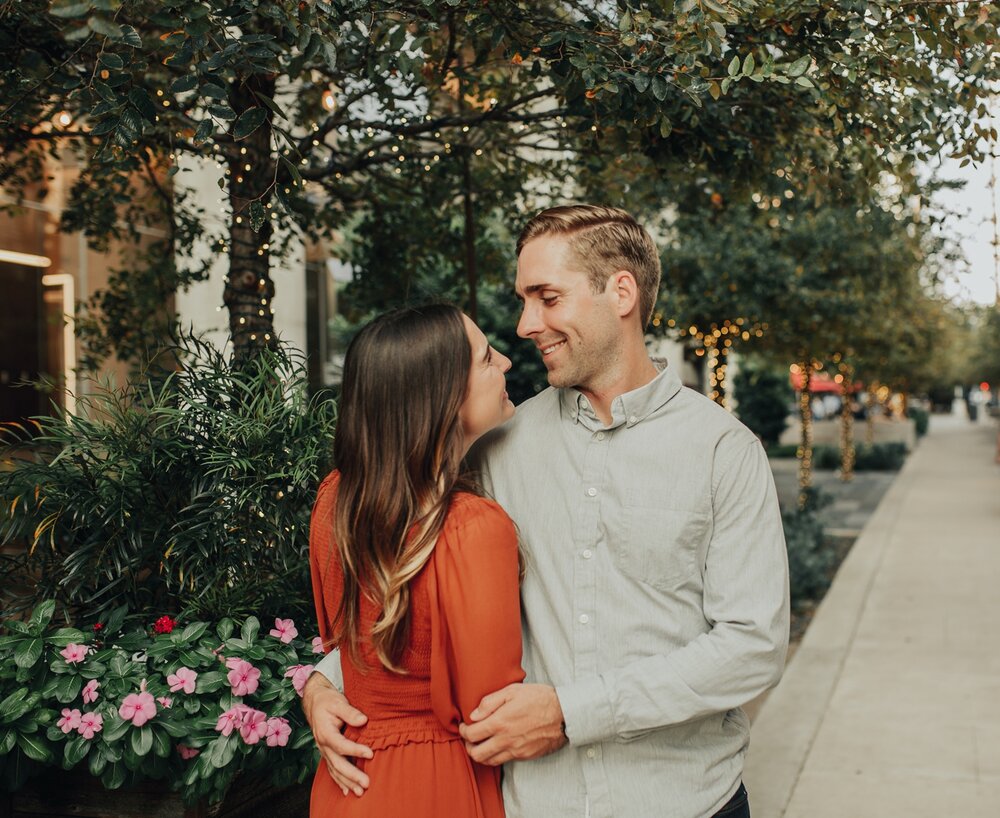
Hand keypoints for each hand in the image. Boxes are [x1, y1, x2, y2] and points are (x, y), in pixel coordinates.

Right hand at [301, 672, 372, 795]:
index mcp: (325, 732)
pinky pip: (332, 770)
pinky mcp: (327, 753)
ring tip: (360, 792)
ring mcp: (324, 751)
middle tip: (366, 783)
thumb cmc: (328, 701)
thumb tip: (363, 720)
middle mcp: (323, 745)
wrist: (315, 702)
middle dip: (352, 775)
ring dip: (347, 782)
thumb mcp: (338, 702)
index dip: (355, 750)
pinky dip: (340, 781)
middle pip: (337, 763)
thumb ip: (350, 712)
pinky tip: (348, 791)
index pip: (341, 745)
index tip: (370, 754)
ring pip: (335, 770)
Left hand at [458, 683, 567, 765]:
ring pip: (489, 761)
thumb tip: (474, 715)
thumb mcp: (513, 691)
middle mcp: (505, 740)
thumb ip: (490, 702)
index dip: (463, 731)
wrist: (564, 714)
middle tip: (470, 737)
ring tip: (481, 743)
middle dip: (468, 746)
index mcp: (500, 722)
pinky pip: (504, 761)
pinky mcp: (525, 756)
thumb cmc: (539, 698)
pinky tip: (497, 745)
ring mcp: (516, 750)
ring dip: (481, 754)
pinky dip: (495, 756)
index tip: (464, 725)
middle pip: (476, 754)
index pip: (471, 734)